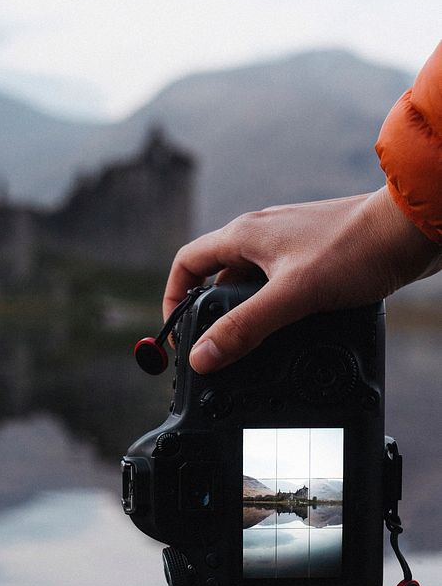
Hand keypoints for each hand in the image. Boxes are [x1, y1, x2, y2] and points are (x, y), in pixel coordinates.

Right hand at [163, 186, 441, 373]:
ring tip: (255, 345)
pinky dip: (275, 309)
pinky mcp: (313, 256)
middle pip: (216, 278)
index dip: (173, 300)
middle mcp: (261, 235)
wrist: (411, 229)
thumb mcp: (291, 297)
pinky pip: (279, 285)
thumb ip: (244, 328)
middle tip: (218, 350)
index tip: (180, 336)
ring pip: (250, 284)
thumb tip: (201, 356)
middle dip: (212, 315)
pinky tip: (291, 330)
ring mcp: (288, 245)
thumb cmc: (355, 250)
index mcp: (244, 235)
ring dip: (247, 314)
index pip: (187, 263)